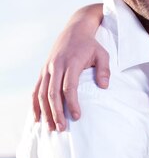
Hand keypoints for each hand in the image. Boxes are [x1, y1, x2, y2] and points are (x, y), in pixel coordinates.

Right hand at [32, 5, 107, 130]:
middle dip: (57, 112)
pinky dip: (35, 104)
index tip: (77, 116)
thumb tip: (104, 87)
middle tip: (62, 128)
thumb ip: (104, 69)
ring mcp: (47, 68)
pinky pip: (36, 89)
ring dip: (45, 111)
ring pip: (41, 93)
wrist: (74, 30)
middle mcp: (56, 65)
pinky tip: (38, 118)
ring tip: (51, 127)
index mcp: (72, 62)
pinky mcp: (43, 71)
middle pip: (53, 93)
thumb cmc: (90, 45)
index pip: (69, 86)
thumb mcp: (102, 54)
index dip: (72, 102)